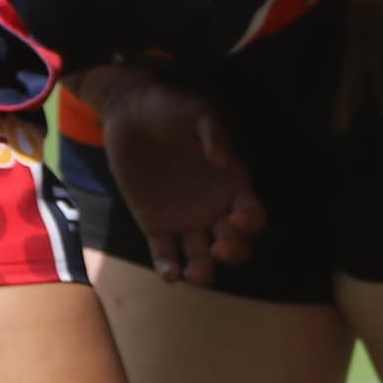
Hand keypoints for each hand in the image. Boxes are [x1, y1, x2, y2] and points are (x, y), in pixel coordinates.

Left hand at [89, 72, 264, 280]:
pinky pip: (166, 254)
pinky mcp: (155, 226)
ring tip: (195, 274)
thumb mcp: (197, 112)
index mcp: (232, 184)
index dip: (251, 223)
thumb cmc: (172, 109)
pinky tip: (170, 272)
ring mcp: (185, 220)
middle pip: (234, 244)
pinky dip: (169, 268)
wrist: (130, 114)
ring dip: (203, 271)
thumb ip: (213, 132)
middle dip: (233, 252)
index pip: (253, 214)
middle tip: (218, 247)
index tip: (239, 219)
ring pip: (202, 257)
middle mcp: (214, 208)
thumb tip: (223, 159)